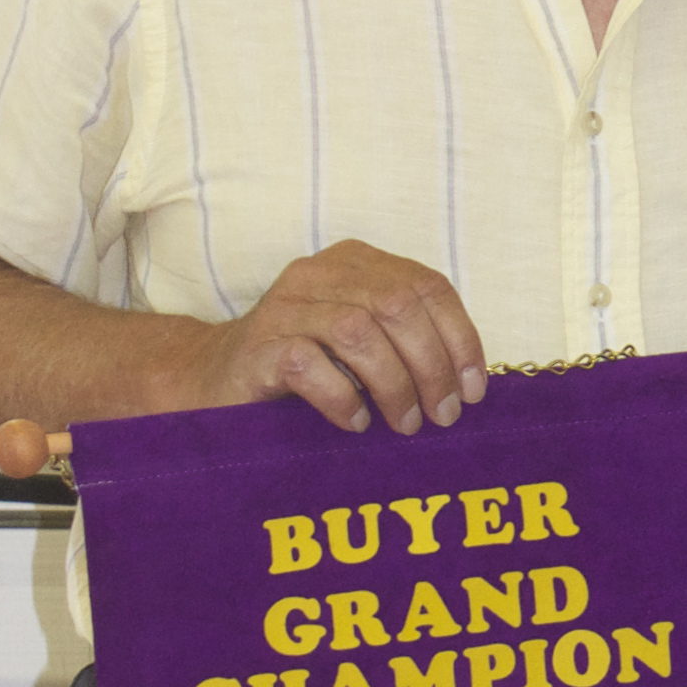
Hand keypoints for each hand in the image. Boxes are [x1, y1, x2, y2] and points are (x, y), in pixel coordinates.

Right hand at [198, 241, 487, 435]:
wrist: (213, 382)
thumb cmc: (304, 368)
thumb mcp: (363, 344)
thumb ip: (407, 340)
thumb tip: (469, 382)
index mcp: (355, 262)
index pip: (427, 285)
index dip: (460, 338)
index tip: (474, 390)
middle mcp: (319, 274)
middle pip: (398, 306)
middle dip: (431, 366)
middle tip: (442, 415)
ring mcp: (284, 307)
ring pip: (359, 332)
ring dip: (394, 385)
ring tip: (405, 423)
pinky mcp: (258, 347)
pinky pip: (311, 366)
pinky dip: (344, 399)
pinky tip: (356, 422)